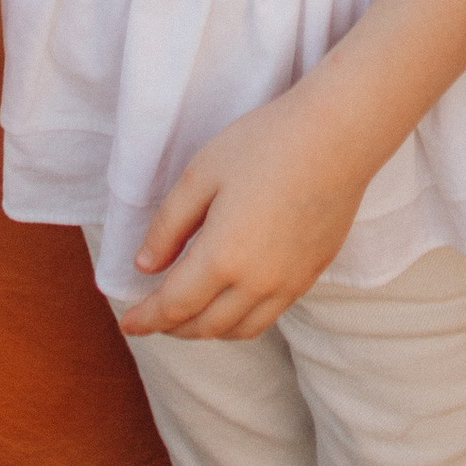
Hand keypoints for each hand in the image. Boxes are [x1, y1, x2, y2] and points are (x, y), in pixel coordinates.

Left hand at [118, 86, 370, 340]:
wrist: (338, 136)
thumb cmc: (265, 144)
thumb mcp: (201, 173)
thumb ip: (168, 224)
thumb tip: (146, 266)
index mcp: (222, 257)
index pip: (173, 306)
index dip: (146, 319)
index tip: (127, 323)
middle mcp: (255, 283)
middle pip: (204, 326)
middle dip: (172, 327)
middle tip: (152, 316)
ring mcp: (287, 284)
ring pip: (238, 329)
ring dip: (206, 330)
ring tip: (188, 314)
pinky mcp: (310, 275)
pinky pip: (267, 316)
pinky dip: (239, 320)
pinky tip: (231, 300)